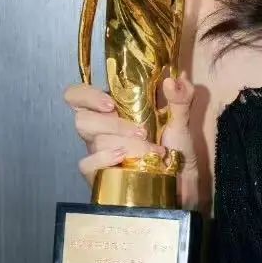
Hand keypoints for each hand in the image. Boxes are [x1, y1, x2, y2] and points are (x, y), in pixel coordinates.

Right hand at [63, 73, 201, 208]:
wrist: (184, 181)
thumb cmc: (176, 149)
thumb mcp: (181, 119)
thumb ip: (180, 97)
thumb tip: (173, 80)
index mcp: (112, 111)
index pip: (77, 96)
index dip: (86, 96)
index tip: (110, 104)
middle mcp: (101, 130)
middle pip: (82, 120)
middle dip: (114, 125)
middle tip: (143, 132)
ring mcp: (99, 153)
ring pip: (95, 142)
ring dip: (126, 145)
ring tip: (152, 151)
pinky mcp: (101, 175)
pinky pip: (87, 165)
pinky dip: (103, 160)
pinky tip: (122, 159)